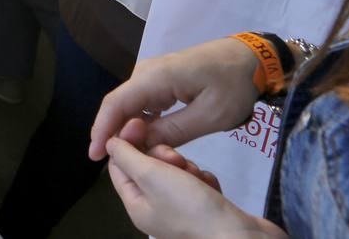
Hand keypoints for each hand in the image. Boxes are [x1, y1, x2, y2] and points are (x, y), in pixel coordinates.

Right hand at [89, 37, 261, 160]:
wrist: (251, 58)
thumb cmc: (234, 86)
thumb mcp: (210, 115)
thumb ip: (173, 131)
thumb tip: (141, 145)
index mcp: (155, 77)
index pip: (116, 104)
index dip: (102, 130)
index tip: (95, 156)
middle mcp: (145, 72)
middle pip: (119, 106)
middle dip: (117, 136)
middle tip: (125, 165)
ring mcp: (151, 75)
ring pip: (130, 106)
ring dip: (130, 131)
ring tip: (137, 157)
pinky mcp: (160, 80)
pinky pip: (142, 103)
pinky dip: (140, 123)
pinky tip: (146, 141)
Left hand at [106, 132, 282, 237]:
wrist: (239, 237)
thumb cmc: (189, 205)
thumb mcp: (150, 175)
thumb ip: (127, 156)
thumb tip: (109, 143)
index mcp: (136, 205)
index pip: (120, 165)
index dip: (127, 141)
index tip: (140, 121)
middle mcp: (155, 210)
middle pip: (149, 168)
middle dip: (162, 155)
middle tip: (175, 157)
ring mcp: (182, 211)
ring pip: (176, 173)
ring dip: (186, 167)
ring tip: (195, 174)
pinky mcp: (206, 209)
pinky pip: (198, 184)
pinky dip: (203, 180)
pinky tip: (210, 185)